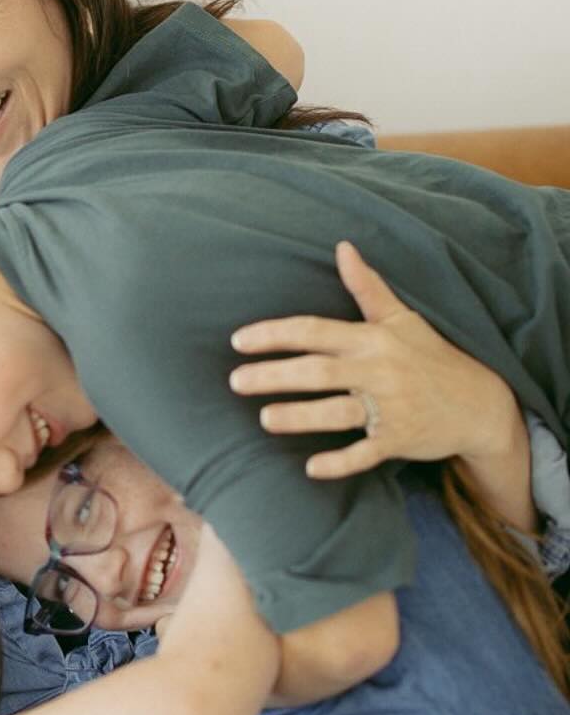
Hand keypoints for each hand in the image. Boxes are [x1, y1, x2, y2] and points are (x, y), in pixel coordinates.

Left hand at [228, 240, 520, 477]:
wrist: (479, 403)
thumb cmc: (431, 356)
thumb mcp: (401, 318)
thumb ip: (367, 286)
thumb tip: (343, 246)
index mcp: (372, 339)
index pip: (315, 331)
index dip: (274, 334)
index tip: (238, 341)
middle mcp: (378, 371)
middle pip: (318, 371)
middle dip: (274, 376)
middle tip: (235, 381)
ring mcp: (390, 407)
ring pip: (337, 412)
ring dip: (300, 416)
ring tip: (264, 419)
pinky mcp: (399, 440)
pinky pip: (365, 454)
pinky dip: (340, 462)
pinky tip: (311, 468)